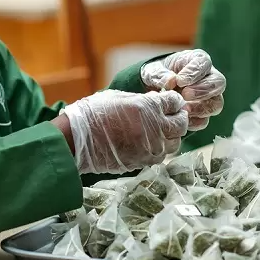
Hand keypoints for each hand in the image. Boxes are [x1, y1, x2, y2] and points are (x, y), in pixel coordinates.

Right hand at [61, 89, 188, 173]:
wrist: (78, 140)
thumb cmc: (93, 114)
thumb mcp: (118, 97)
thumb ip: (141, 100)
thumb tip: (156, 101)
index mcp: (148, 107)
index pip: (175, 102)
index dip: (173, 100)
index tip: (169, 101)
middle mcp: (155, 128)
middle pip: (181, 123)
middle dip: (178, 117)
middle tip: (170, 115)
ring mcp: (151, 147)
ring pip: (175, 142)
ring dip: (170, 135)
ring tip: (159, 131)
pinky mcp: (145, 161)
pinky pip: (162, 155)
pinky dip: (160, 149)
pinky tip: (149, 143)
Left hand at [141, 50, 225, 130]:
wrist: (153, 89)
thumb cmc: (158, 74)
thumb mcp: (153, 70)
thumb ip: (160, 74)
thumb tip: (171, 81)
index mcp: (198, 60)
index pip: (204, 63)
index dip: (194, 72)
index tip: (180, 81)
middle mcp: (208, 78)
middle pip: (218, 83)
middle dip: (203, 90)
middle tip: (185, 95)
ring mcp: (209, 97)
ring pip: (216, 103)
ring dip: (201, 108)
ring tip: (184, 109)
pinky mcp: (202, 113)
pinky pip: (205, 120)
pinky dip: (194, 121)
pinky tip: (182, 118)